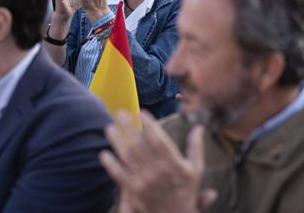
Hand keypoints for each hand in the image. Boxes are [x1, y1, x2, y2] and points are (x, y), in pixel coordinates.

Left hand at [99, 111, 215, 212]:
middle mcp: (159, 172)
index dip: (150, 125)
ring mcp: (145, 183)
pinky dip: (111, 165)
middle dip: (129, 127)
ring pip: (128, 157)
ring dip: (117, 141)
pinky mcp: (134, 192)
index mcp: (174, 164)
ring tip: (109, 127)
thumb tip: (199, 127)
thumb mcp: (196, 169)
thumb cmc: (186, 191)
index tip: (141, 112)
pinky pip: (120, 176)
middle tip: (120, 112)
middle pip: (140, 145)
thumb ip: (196, 147)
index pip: (160, 140)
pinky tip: (104, 153)